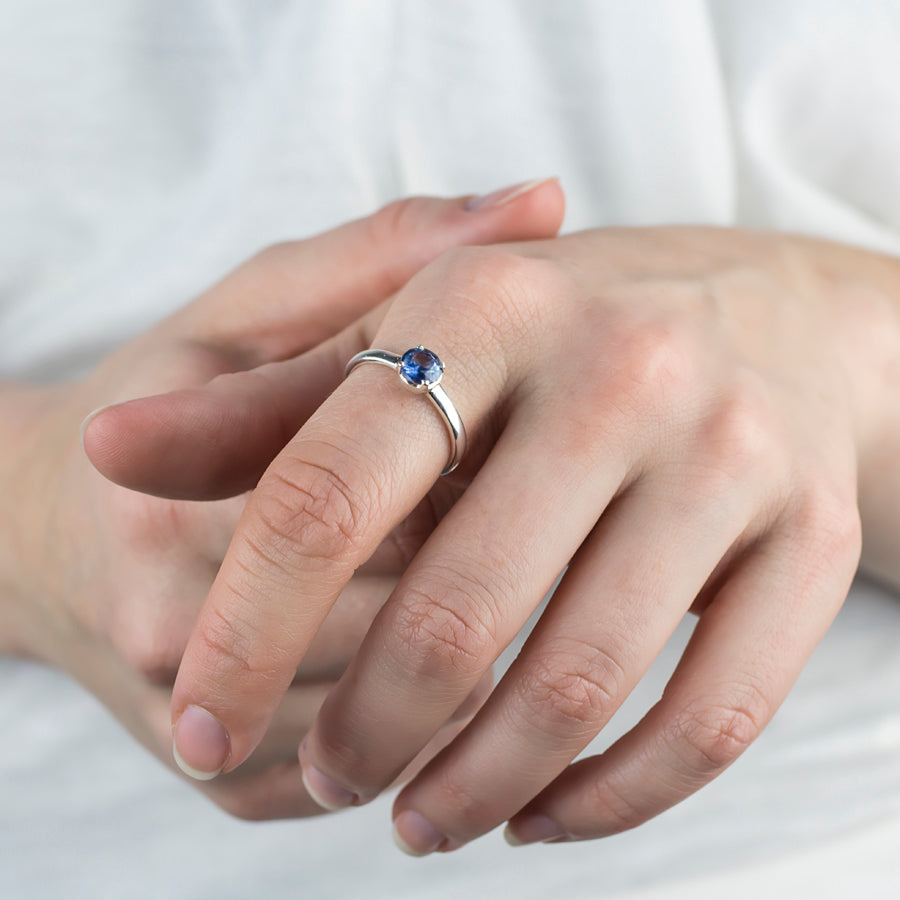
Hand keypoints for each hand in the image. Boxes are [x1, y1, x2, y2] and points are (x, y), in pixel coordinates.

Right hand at [4, 180, 563, 819]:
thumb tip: (546, 198)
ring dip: (467, 644)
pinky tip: (407, 635)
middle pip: (413, 622)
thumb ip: (392, 252)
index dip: (473, 473)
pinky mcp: (224, 782)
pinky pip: (377, 763)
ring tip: (442, 565)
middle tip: (485, 505)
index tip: (497, 440)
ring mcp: (197, 728)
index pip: (394, 507)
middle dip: (480, 566)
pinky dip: (423, 709)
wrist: (36, 530)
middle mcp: (175, 631)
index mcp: (175, 494)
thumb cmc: (163, 398)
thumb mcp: (254, 304)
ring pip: (416, 712)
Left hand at [94, 224, 890, 848]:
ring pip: (579, 685)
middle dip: (370, 733)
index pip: (324, 494)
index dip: (244, 632)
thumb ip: (259, 407)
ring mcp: (732, 452)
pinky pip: (714, 716)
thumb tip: (112, 448)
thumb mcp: (395, 334)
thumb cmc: (544, 339)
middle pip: (450, 614)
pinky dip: (615, 798)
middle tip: (339, 774)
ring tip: (421, 814)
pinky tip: (544, 815)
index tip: (197, 725)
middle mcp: (622, 368)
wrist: (755, 313)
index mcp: (489, 305)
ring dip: (476, 785)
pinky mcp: (811, 537)